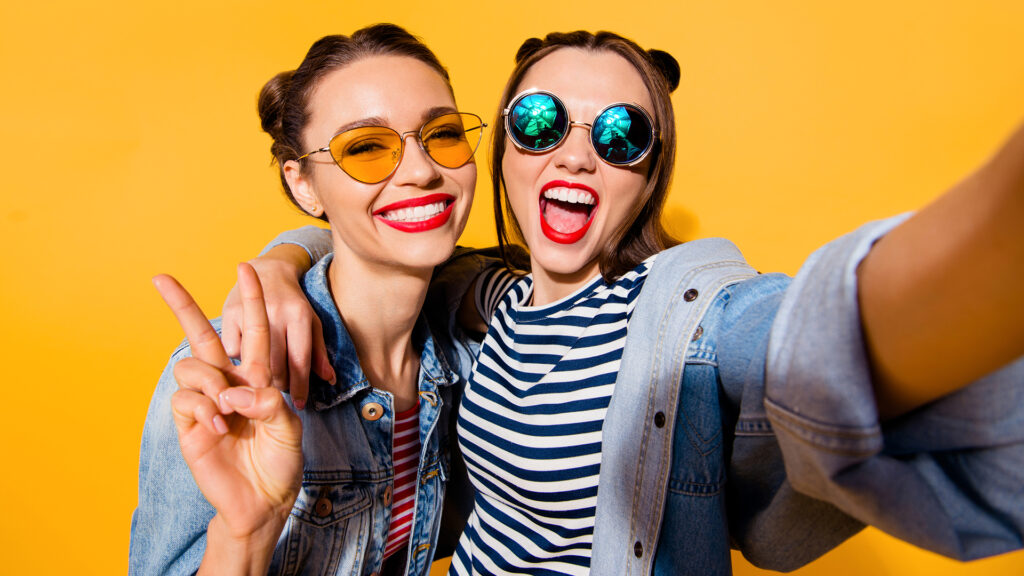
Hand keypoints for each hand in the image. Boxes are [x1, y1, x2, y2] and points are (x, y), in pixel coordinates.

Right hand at [154, 263, 303, 539]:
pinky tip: (219, 430)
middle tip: (160, 278)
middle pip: (200, 336)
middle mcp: (228, 384)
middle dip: (181, 305)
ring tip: (230, 412)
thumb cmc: (281, 461)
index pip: (252, 331)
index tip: (244, 267)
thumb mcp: (290, 428)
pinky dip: (204, 410)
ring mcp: (205, 402)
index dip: (250, 300)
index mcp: (257, 378)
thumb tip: (234, 392)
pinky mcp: (189, 424)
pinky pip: (186, 399)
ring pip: (191, 367)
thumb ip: (270, 403)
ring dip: (211, 383)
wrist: (263, 499)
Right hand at [222, 244, 333, 409]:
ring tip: (264, 384)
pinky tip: (245, 363)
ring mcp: (250, 313)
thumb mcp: (311, 323)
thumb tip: (330, 380)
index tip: (299, 404)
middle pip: (276, 366)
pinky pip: (233, 352)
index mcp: (300, 316)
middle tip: (280, 394)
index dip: (300, 387)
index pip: (300, 361)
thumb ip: (320, 352)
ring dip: (259, 379)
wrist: (267, 271)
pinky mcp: (229, 314)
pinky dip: (240, 361)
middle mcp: (276, 314)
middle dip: (279, 386)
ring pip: (253, 362)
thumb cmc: (293, 303)